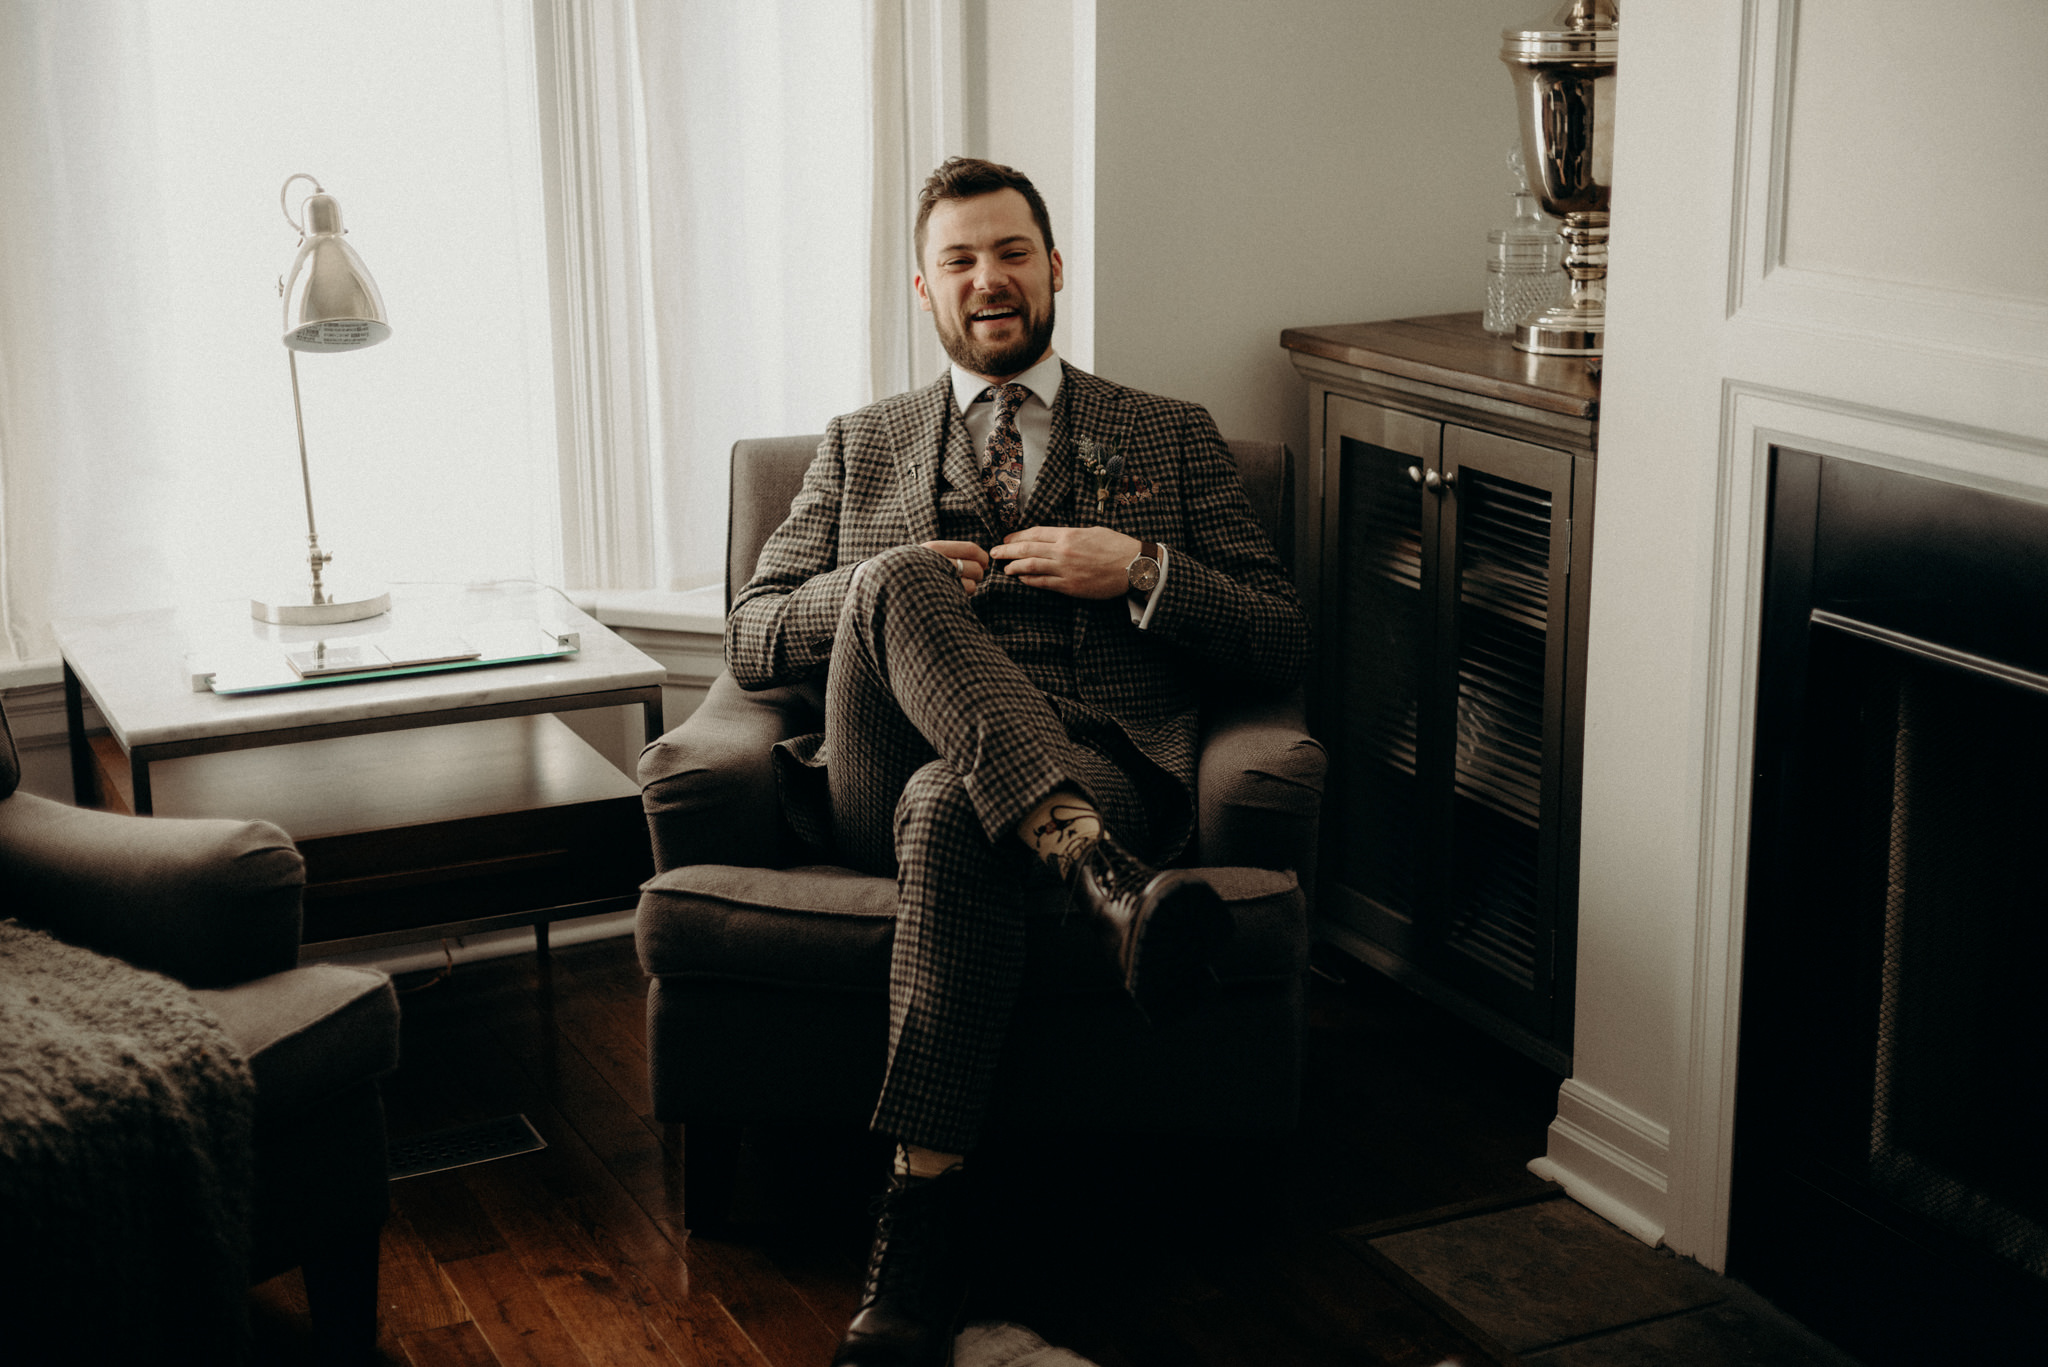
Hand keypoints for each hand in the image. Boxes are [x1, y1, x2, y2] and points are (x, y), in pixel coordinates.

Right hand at [920, 540, 988, 594]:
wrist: (889, 584)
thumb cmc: (915, 569)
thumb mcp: (928, 554)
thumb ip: (951, 553)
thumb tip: (984, 558)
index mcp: (935, 548)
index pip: (971, 549)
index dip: (982, 557)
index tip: (984, 562)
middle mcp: (938, 562)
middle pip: (976, 567)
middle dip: (978, 573)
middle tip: (970, 576)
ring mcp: (940, 579)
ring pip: (973, 583)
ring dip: (970, 586)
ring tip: (955, 585)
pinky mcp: (942, 595)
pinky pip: (964, 594)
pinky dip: (963, 595)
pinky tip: (951, 593)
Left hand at [990, 526, 1141, 598]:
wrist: (1134, 566)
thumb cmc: (1116, 546)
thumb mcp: (1092, 531)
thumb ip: (1070, 535)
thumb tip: (1054, 538)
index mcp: (1068, 534)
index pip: (1034, 533)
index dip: (1016, 536)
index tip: (1006, 539)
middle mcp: (1063, 550)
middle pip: (1027, 549)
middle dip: (1007, 551)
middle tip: (994, 553)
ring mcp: (1066, 569)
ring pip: (1031, 566)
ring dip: (1014, 567)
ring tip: (1004, 568)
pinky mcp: (1070, 586)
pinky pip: (1043, 584)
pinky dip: (1030, 581)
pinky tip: (1022, 580)